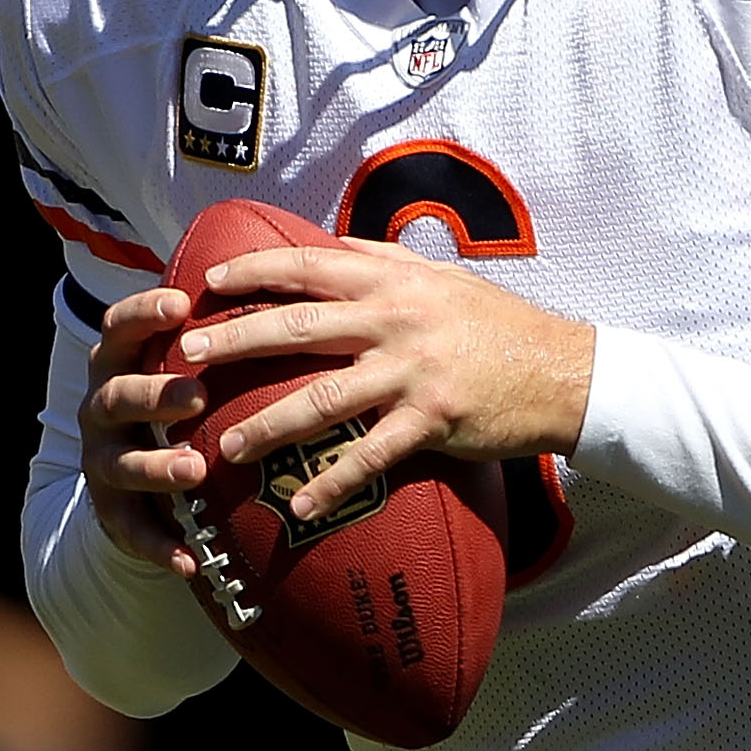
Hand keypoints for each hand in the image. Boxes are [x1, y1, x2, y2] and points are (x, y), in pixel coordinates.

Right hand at [79, 285, 210, 572]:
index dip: (142, 313)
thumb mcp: (188, 362)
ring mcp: (102, 461)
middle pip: (116, 394)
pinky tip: (189, 561)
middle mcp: (101, 407)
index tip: (180, 304)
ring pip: (120, 463)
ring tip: (194, 470)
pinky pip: (133, 532)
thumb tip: (283, 273)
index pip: (118, 326)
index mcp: (119, 362)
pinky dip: (160, 546)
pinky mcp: (113, 513)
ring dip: (157, 467)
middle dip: (154, 394)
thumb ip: (219, 328)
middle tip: (197, 395)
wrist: (138, 480)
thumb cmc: (182, 401)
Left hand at [168, 234, 596, 524]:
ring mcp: (413, 372)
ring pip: (325, 398)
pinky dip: (334, 482)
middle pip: (298, 328)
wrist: (563, 371)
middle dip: (236, 341)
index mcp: (393, 281)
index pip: (307, 267)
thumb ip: (384, 262)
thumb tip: (330, 246)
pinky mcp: (433, 421)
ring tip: (227, 446)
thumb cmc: (499, 325)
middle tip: (186, 359)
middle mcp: (396, 321)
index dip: (252, 273)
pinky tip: (300, 504)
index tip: (207, 285)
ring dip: (270, 424)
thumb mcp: (442, 278)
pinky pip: (372, 456)